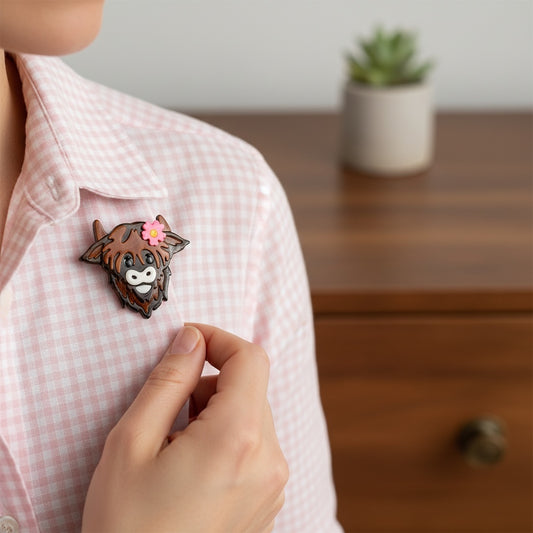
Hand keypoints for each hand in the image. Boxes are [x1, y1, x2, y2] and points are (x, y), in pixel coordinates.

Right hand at [81, 324, 288, 532]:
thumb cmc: (127, 526)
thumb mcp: (132, 443)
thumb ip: (168, 381)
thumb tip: (191, 339)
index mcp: (238, 438)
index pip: (251, 358)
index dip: (220, 339)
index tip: (189, 341)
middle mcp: (269, 459)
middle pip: (250, 388)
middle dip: (210, 384)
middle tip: (169, 411)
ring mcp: (273, 484)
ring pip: (252, 417)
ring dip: (216, 413)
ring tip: (176, 448)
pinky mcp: (267, 501)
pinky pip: (255, 447)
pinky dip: (227, 439)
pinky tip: (192, 470)